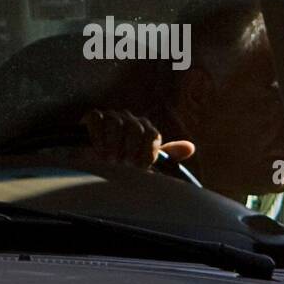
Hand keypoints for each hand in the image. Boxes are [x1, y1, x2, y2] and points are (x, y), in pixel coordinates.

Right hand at [80, 110, 194, 169]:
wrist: (96, 164)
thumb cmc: (125, 163)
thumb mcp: (147, 160)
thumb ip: (168, 154)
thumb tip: (190, 148)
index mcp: (146, 129)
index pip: (152, 136)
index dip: (147, 152)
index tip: (140, 167)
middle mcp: (131, 120)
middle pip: (135, 128)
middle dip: (130, 149)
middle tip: (124, 164)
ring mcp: (112, 116)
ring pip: (116, 123)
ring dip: (113, 144)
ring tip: (110, 160)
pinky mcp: (93, 116)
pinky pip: (97, 119)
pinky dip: (98, 135)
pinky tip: (99, 150)